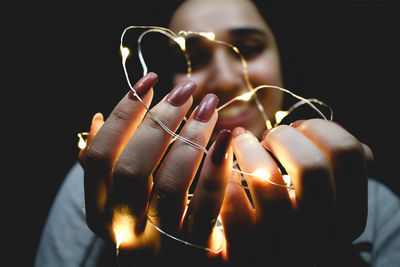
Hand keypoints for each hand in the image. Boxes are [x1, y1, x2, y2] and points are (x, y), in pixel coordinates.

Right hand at [79, 73, 231, 265]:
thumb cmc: (145, 223)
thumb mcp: (116, 199)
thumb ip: (105, 165)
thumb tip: (98, 119)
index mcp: (100, 210)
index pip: (100, 156)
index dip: (123, 114)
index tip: (148, 81)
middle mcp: (122, 227)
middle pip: (133, 166)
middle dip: (160, 120)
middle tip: (185, 89)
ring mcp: (158, 241)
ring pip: (170, 182)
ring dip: (190, 136)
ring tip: (208, 105)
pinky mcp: (194, 248)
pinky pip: (206, 204)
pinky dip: (216, 167)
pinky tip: (226, 137)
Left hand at [220, 120, 372, 265]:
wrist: (260, 257)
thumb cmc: (293, 215)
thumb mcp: (324, 194)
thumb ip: (334, 165)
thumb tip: (338, 133)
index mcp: (348, 217)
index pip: (348, 154)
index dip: (319, 129)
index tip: (296, 126)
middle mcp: (322, 237)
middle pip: (311, 168)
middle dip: (283, 137)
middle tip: (267, 136)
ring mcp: (284, 250)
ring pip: (269, 186)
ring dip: (249, 150)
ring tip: (240, 141)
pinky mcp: (246, 257)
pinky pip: (237, 217)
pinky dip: (229, 186)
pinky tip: (228, 176)